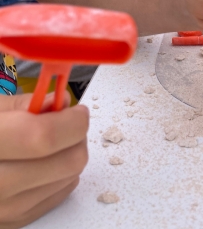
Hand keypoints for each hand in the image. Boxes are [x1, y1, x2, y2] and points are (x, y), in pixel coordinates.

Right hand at [0, 92, 88, 228]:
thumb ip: (26, 104)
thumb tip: (61, 103)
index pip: (43, 137)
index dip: (71, 121)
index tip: (78, 111)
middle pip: (67, 162)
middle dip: (77, 137)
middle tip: (68, 125)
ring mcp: (3, 210)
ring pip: (70, 178)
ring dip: (71, 155)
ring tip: (52, 143)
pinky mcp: (13, 221)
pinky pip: (59, 195)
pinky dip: (61, 174)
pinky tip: (44, 162)